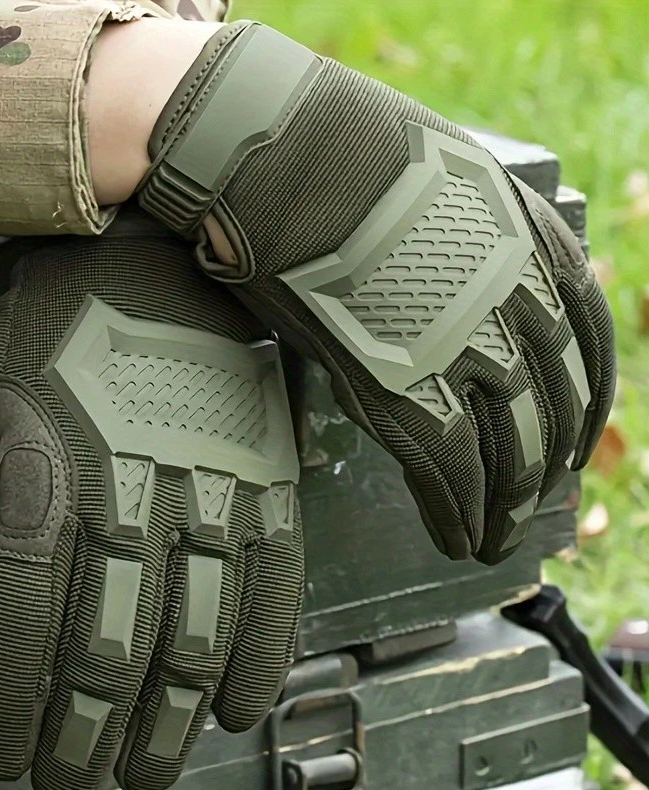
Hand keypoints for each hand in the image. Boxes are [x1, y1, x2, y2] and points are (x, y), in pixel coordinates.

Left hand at [0, 215, 302, 789]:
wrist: (157, 261)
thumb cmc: (56, 335)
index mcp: (43, 473)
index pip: (20, 622)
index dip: (7, 707)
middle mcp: (130, 493)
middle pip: (111, 650)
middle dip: (87, 739)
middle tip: (72, 785)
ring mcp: (210, 489)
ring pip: (195, 635)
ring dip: (169, 722)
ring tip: (146, 772)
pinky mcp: (266, 481)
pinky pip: (273, 585)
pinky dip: (256, 657)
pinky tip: (233, 706)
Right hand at [138, 22, 614, 563]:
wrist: (293, 156)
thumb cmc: (349, 155)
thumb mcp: (446, 180)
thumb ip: (472, 239)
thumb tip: (457, 272)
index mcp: (536, 252)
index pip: (589, 349)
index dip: (585, 403)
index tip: (578, 433)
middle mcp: (517, 310)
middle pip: (554, 412)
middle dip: (549, 464)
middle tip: (539, 497)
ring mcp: (466, 355)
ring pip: (511, 454)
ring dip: (509, 505)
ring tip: (501, 533)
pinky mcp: (408, 394)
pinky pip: (451, 475)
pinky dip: (459, 516)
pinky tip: (462, 539)